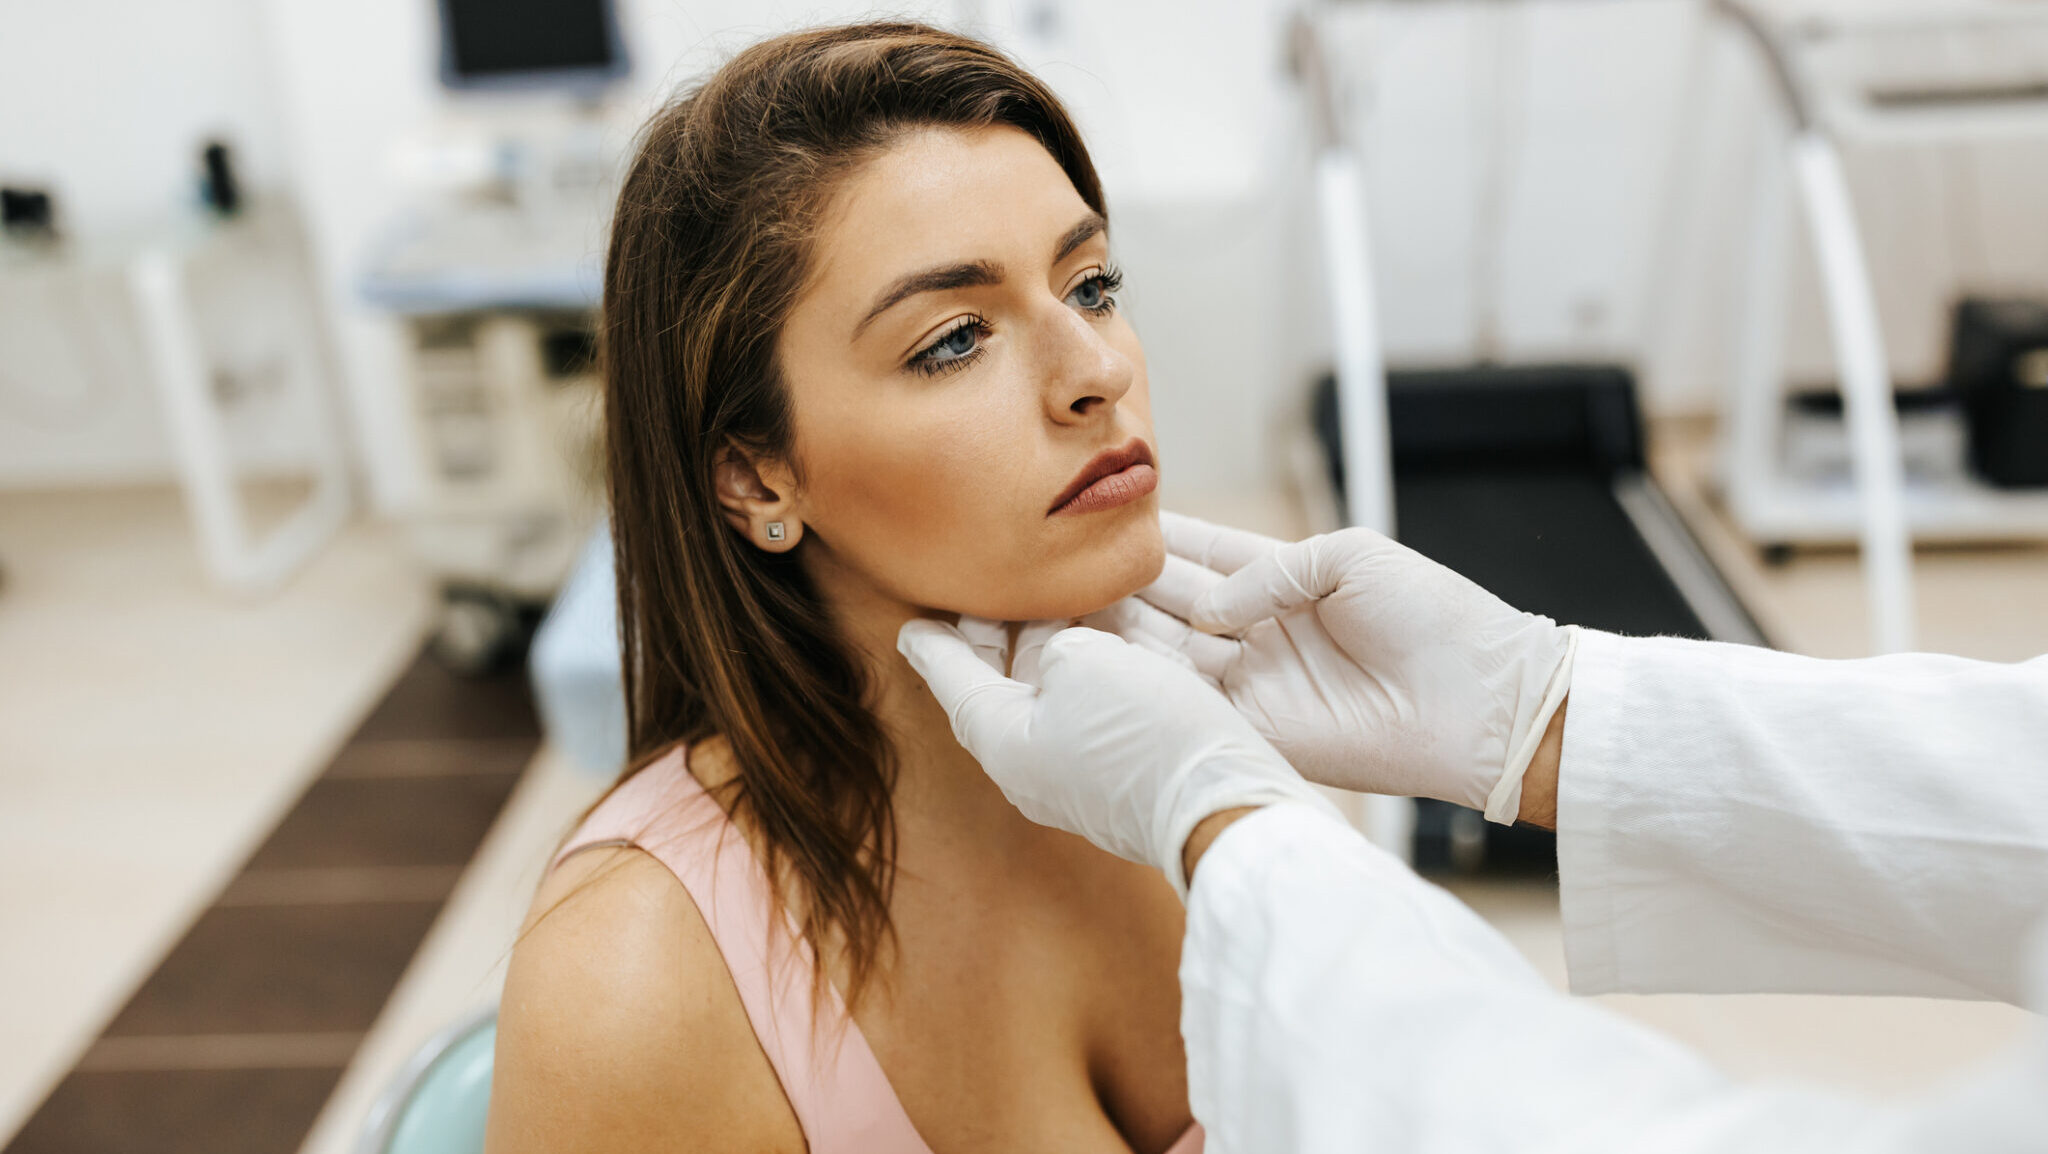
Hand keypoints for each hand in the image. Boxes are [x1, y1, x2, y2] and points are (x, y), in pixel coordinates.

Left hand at [897, 619, 1340, 895]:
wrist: (1227, 803)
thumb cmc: (1146, 733)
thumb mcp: (1082, 658)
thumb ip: (1055, 640)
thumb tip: (1065, 651)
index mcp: (1002, 741)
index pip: (952, 680)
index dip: (933, 643)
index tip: (912, 622)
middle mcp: (1031, 764)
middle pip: (1000, 684)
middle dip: (998, 631)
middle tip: (992, 585)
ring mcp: (1078, 774)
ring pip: (1050, 692)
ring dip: (1052, 642)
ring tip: (1055, 595)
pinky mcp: (1123, 774)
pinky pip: (1090, 708)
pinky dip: (1090, 665)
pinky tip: (1110, 633)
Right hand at [1091, 513, 1576, 821]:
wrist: (1481, 701)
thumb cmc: (1433, 616)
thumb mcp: (1350, 557)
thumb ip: (1270, 569)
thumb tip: (1208, 608)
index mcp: (1282, 578)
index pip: (1199, 550)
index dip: (1151, 535)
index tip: (1097, 517)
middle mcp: (1256, 628)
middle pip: (1167, 600)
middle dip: (1114, 582)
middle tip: (1055, 564)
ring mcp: (1250, 680)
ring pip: (1163, 650)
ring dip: (1114, 629)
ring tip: (1056, 604)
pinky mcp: (1252, 729)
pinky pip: (1186, 702)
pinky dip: (1144, 683)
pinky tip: (1096, 657)